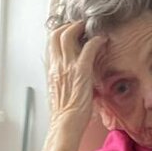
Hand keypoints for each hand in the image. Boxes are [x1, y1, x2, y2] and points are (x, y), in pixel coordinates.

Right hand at [42, 21, 107, 150]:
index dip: (59, 33)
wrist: (65, 124)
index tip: (69, 32)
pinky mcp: (80, 71)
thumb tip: (73, 77)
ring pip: (67, 35)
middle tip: (80, 26)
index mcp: (51, 71)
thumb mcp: (60, 92)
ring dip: (79, 28)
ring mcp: (67, 67)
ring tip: (89, 29)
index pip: (50, 44)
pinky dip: (96, 41)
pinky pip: (88, 48)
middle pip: (55, 34)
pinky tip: (102, 40)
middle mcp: (57, 66)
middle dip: (67, 26)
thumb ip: (64, 80)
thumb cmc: (65, 114)